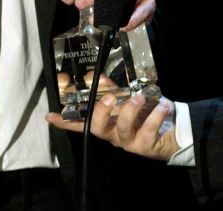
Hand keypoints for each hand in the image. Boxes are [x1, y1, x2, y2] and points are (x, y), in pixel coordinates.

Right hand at [47, 92, 179, 161]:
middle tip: (110, 97)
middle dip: (101, 112)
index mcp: (105, 122)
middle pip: (98, 128)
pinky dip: (155, 116)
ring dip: (129, 111)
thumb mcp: (126, 99)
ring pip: (122, 129)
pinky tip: (161, 105)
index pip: (81, 123)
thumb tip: (93, 76)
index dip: (66, 121)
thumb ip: (111, 89)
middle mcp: (112, 134)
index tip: (51, 115)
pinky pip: (148, 131)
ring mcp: (128, 141)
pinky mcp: (145, 145)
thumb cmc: (144, 113)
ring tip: (138, 98)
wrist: (171, 132)